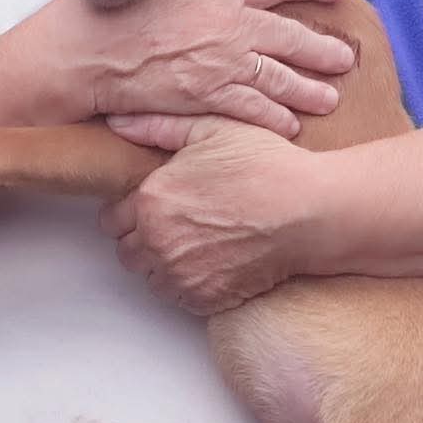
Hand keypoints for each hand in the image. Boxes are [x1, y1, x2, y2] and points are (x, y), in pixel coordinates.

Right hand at [54, 0, 354, 139]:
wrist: (85, 52)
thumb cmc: (115, 8)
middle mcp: (229, 20)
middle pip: (291, 33)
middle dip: (322, 48)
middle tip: (344, 57)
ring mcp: (222, 61)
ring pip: (280, 76)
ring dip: (308, 88)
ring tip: (329, 96)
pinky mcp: (208, 96)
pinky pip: (253, 109)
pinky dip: (275, 117)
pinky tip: (291, 124)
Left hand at [98, 119, 325, 312]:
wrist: (311, 211)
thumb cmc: (267, 167)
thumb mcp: (212, 129)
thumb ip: (160, 127)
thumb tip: (118, 123)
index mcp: (150, 199)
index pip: (111, 218)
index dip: (132, 210)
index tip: (156, 205)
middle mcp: (157, 241)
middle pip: (127, 251)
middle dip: (144, 238)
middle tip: (179, 224)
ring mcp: (180, 274)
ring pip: (150, 277)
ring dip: (164, 264)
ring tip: (196, 243)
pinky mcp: (204, 298)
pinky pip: (178, 297)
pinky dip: (188, 284)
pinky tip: (212, 261)